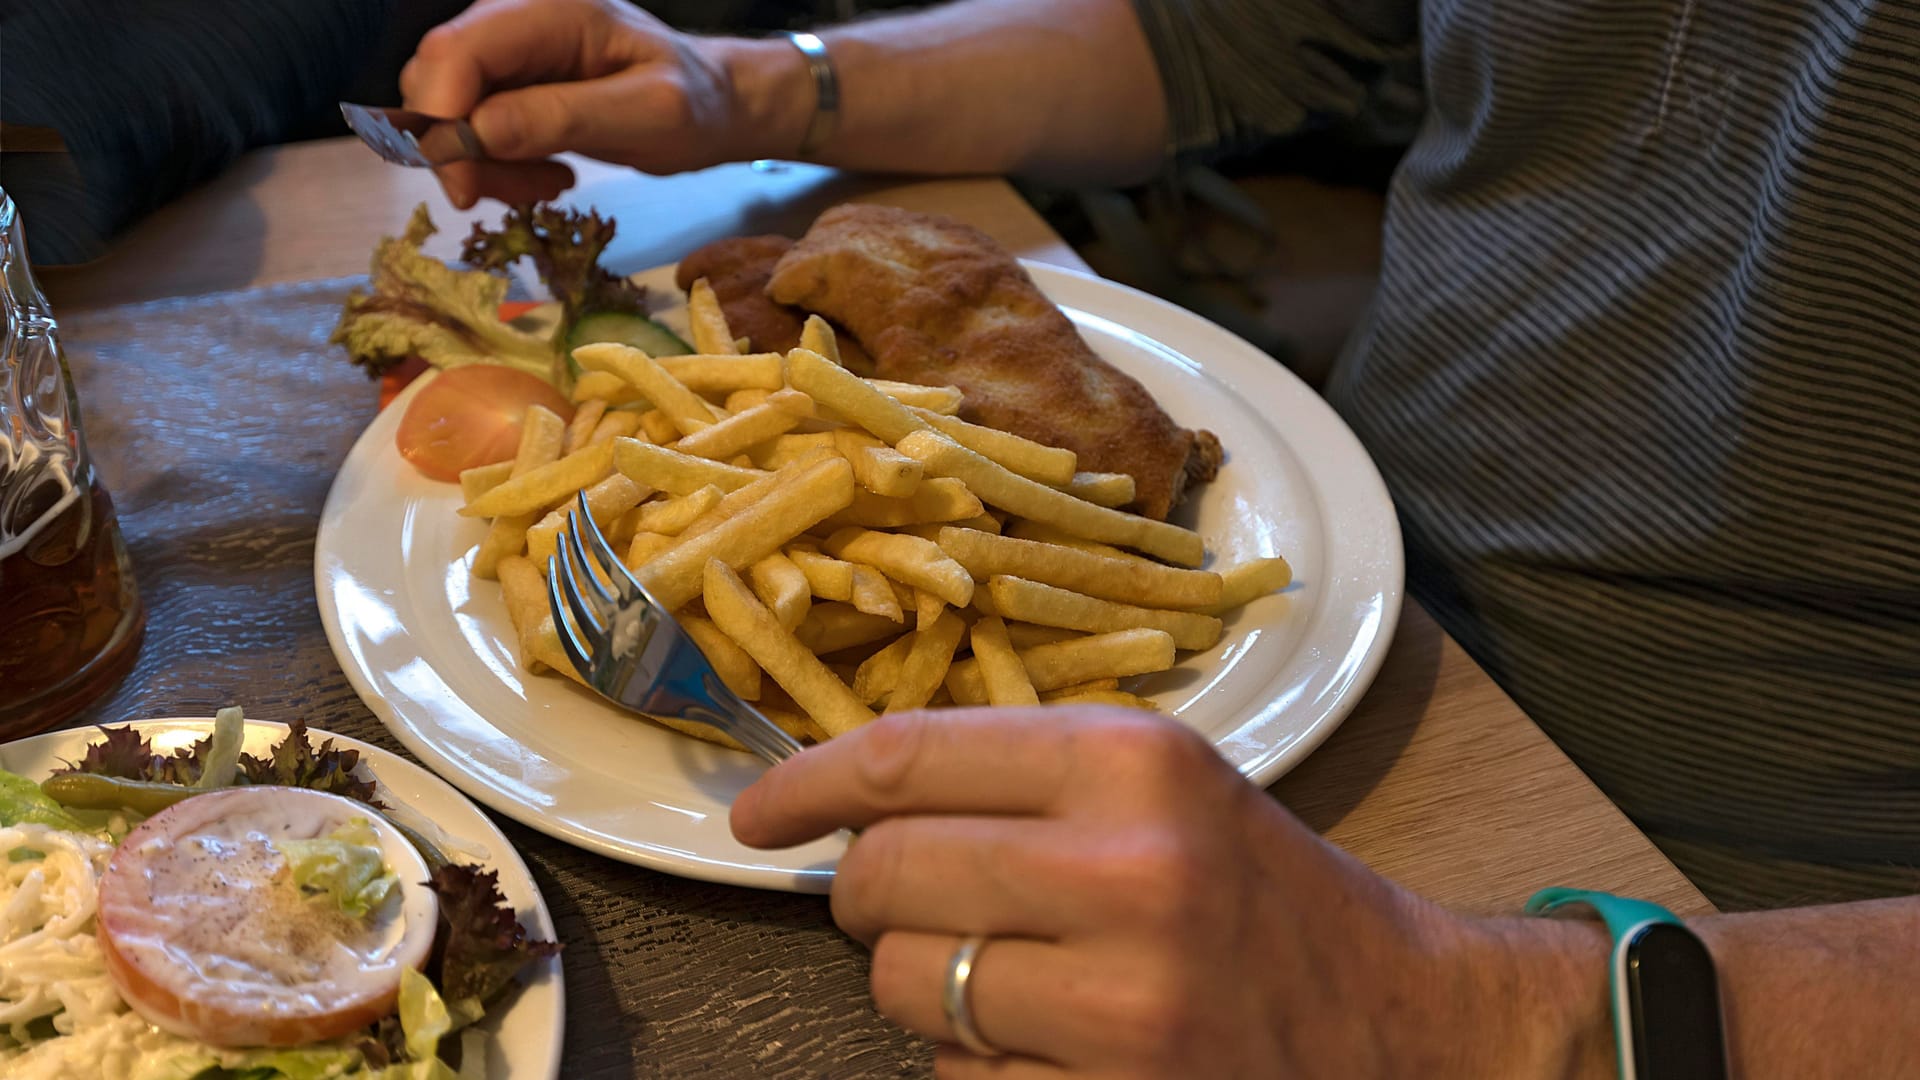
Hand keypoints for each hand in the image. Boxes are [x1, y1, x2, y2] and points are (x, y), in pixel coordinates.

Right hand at [399, 0, 804, 207]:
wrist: (712, 105)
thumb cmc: (693, 104)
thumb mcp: (647, 114)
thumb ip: (564, 117)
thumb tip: (479, 132)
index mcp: (551, 11)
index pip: (455, 51)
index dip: (442, 119)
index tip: (467, 187)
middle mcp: (515, 19)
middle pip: (435, 80)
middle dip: (461, 151)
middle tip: (523, 193)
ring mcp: (507, 52)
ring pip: (446, 111)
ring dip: (483, 166)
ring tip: (549, 185)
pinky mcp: (506, 85)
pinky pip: (469, 129)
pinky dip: (496, 166)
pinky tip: (548, 175)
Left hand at [732, 707, 1609, 1076]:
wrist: (1404, 1024)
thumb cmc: (1262, 892)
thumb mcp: (1161, 786)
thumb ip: (1017, 775)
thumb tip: (843, 801)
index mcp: (1134, 764)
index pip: (907, 758)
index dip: (805, 785)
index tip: (757, 813)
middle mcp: (1126, 874)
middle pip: (883, 879)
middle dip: (873, 895)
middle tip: (918, 903)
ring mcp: (1121, 1009)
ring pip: (905, 990)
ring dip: (929, 988)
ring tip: (1016, 976)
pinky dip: (980, 1069)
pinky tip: (1056, 1046)